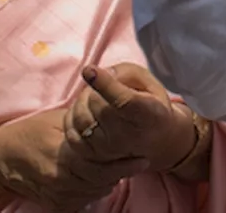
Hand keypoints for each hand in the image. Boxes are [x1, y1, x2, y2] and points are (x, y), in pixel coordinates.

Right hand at [0, 109, 148, 211]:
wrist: (1, 158)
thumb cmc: (31, 132)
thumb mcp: (58, 119)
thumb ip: (84, 121)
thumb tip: (111, 113)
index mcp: (64, 154)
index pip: (102, 162)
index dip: (124, 160)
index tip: (143, 155)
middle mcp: (61, 178)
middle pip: (103, 179)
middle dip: (124, 171)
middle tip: (141, 161)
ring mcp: (58, 194)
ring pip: (97, 191)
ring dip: (112, 180)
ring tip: (124, 167)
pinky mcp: (56, 205)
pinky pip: (85, 200)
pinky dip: (96, 189)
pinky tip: (103, 178)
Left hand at [64, 63, 195, 171]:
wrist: (155, 142)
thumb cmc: (150, 106)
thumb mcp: (150, 83)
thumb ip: (126, 73)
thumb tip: (96, 74)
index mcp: (149, 115)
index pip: (123, 101)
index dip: (105, 85)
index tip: (89, 70)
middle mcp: (129, 137)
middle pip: (97, 103)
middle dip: (95, 87)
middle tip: (105, 86)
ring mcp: (108, 149)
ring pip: (80, 116)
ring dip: (83, 100)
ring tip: (96, 99)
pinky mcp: (92, 156)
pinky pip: (70, 132)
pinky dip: (72, 117)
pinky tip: (86, 112)